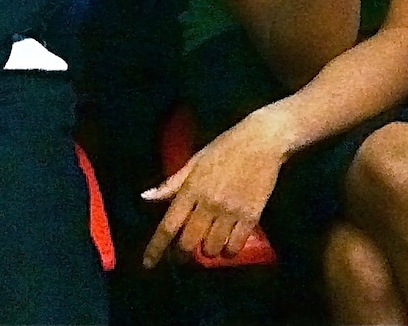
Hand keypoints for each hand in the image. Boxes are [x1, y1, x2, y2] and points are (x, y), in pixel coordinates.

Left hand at [141, 108, 290, 266]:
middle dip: (182, 254)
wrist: (261, 142)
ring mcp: (229, 211)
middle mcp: (208, 203)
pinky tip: (227, 245)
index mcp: (191, 189)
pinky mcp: (250, 216)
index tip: (148, 264)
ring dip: (207, 252)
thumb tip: (146, 197)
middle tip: (183, 253)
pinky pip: (235, 246)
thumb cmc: (225, 148)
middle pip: (188, 243)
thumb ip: (171, 183)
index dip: (156, 248)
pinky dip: (229, 251)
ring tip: (208, 244)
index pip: (168, 225)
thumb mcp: (194, 162)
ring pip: (211, 249)